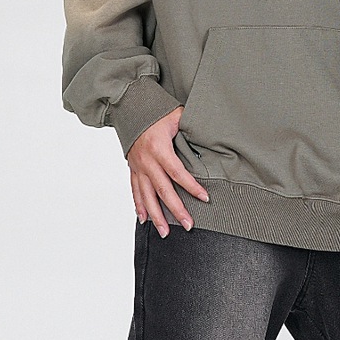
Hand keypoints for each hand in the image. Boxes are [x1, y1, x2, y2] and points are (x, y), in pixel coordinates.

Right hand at [128, 107, 209, 236]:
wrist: (128, 107)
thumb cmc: (154, 110)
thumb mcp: (175, 115)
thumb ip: (191, 125)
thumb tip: (210, 132)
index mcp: (159, 148)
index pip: (178, 172)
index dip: (191, 186)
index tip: (205, 198)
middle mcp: (147, 161)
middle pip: (163, 191)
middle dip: (176, 210)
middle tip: (188, 225)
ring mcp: (138, 167)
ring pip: (147, 196)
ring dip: (156, 216)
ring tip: (165, 233)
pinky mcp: (132, 169)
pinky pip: (135, 191)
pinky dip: (139, 206)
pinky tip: (144, 220)